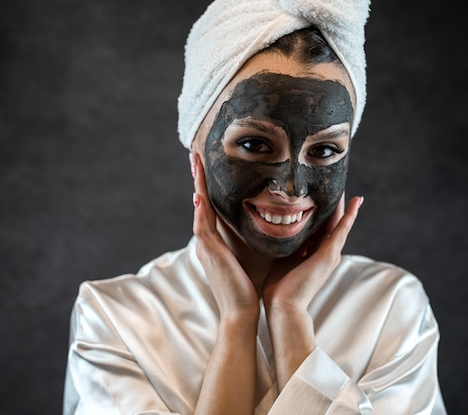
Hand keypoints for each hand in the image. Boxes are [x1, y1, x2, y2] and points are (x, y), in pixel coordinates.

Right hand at [190, 153, 259, 319]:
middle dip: (198, 179)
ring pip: (199, 207)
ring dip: (196, 184)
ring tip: (194, 163)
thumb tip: (272, 221)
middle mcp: (207, 240)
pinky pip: (202, 224)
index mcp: (216, 241)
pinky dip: (200, 209)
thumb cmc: (250, 286)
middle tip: (194, 155)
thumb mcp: (253, 254)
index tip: (208, 167)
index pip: (211, 207)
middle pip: (200, 202)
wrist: (240, 312)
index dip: (208, 186)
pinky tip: (200, 194)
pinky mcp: (209, 251)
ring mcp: (205, 245)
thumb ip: (255, 237)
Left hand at [262, 194, 363, 311]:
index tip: (320, 192)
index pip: (320, 226)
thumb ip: (285, 245)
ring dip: (343, 204)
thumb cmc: (278, 287)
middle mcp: (325, 252)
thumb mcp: (282, 258)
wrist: (283, 306)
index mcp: (314, 253)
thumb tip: (275, 228)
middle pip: (332, 222)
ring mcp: (330, 254)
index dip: (321, 209)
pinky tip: (356, 200)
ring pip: (339, 223)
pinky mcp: (329, 255)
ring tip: (346, 185)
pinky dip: (350, 215)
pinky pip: (342, 229)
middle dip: (333, 204)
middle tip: (335, 182)